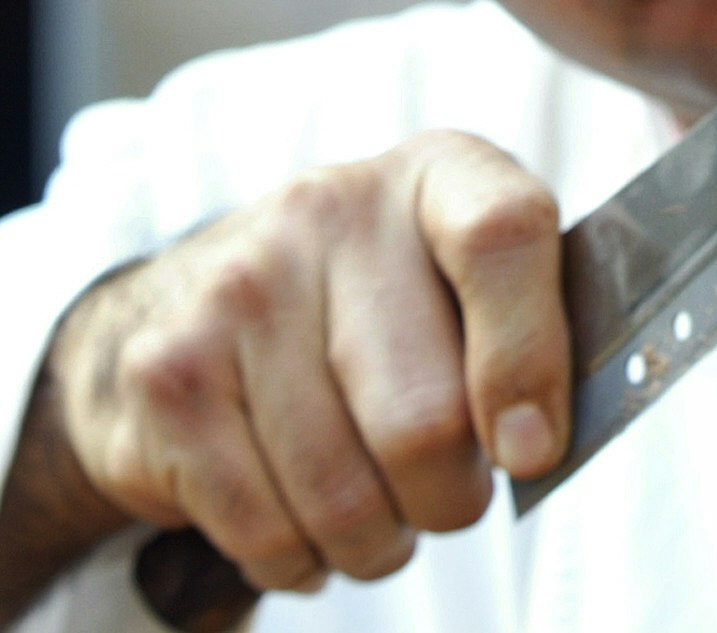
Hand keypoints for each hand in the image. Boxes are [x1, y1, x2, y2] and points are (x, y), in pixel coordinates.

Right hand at [46, 131, 567, 597]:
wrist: (204, 293)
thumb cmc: (387, 298)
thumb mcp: (470, 277)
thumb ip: (531, 331)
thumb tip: (534, 442)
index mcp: (438, 172)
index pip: (502, 236)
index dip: (528, 358)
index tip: (531, 448)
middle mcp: (333, 210)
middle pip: (423, 415)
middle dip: (450, 496)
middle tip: (449, 496)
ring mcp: (240, 286)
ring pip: (342, 494)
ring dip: (377, 541)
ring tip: (381, 515)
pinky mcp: (167, 372)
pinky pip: (262, 527)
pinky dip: (299, 559)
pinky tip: (308, 527)